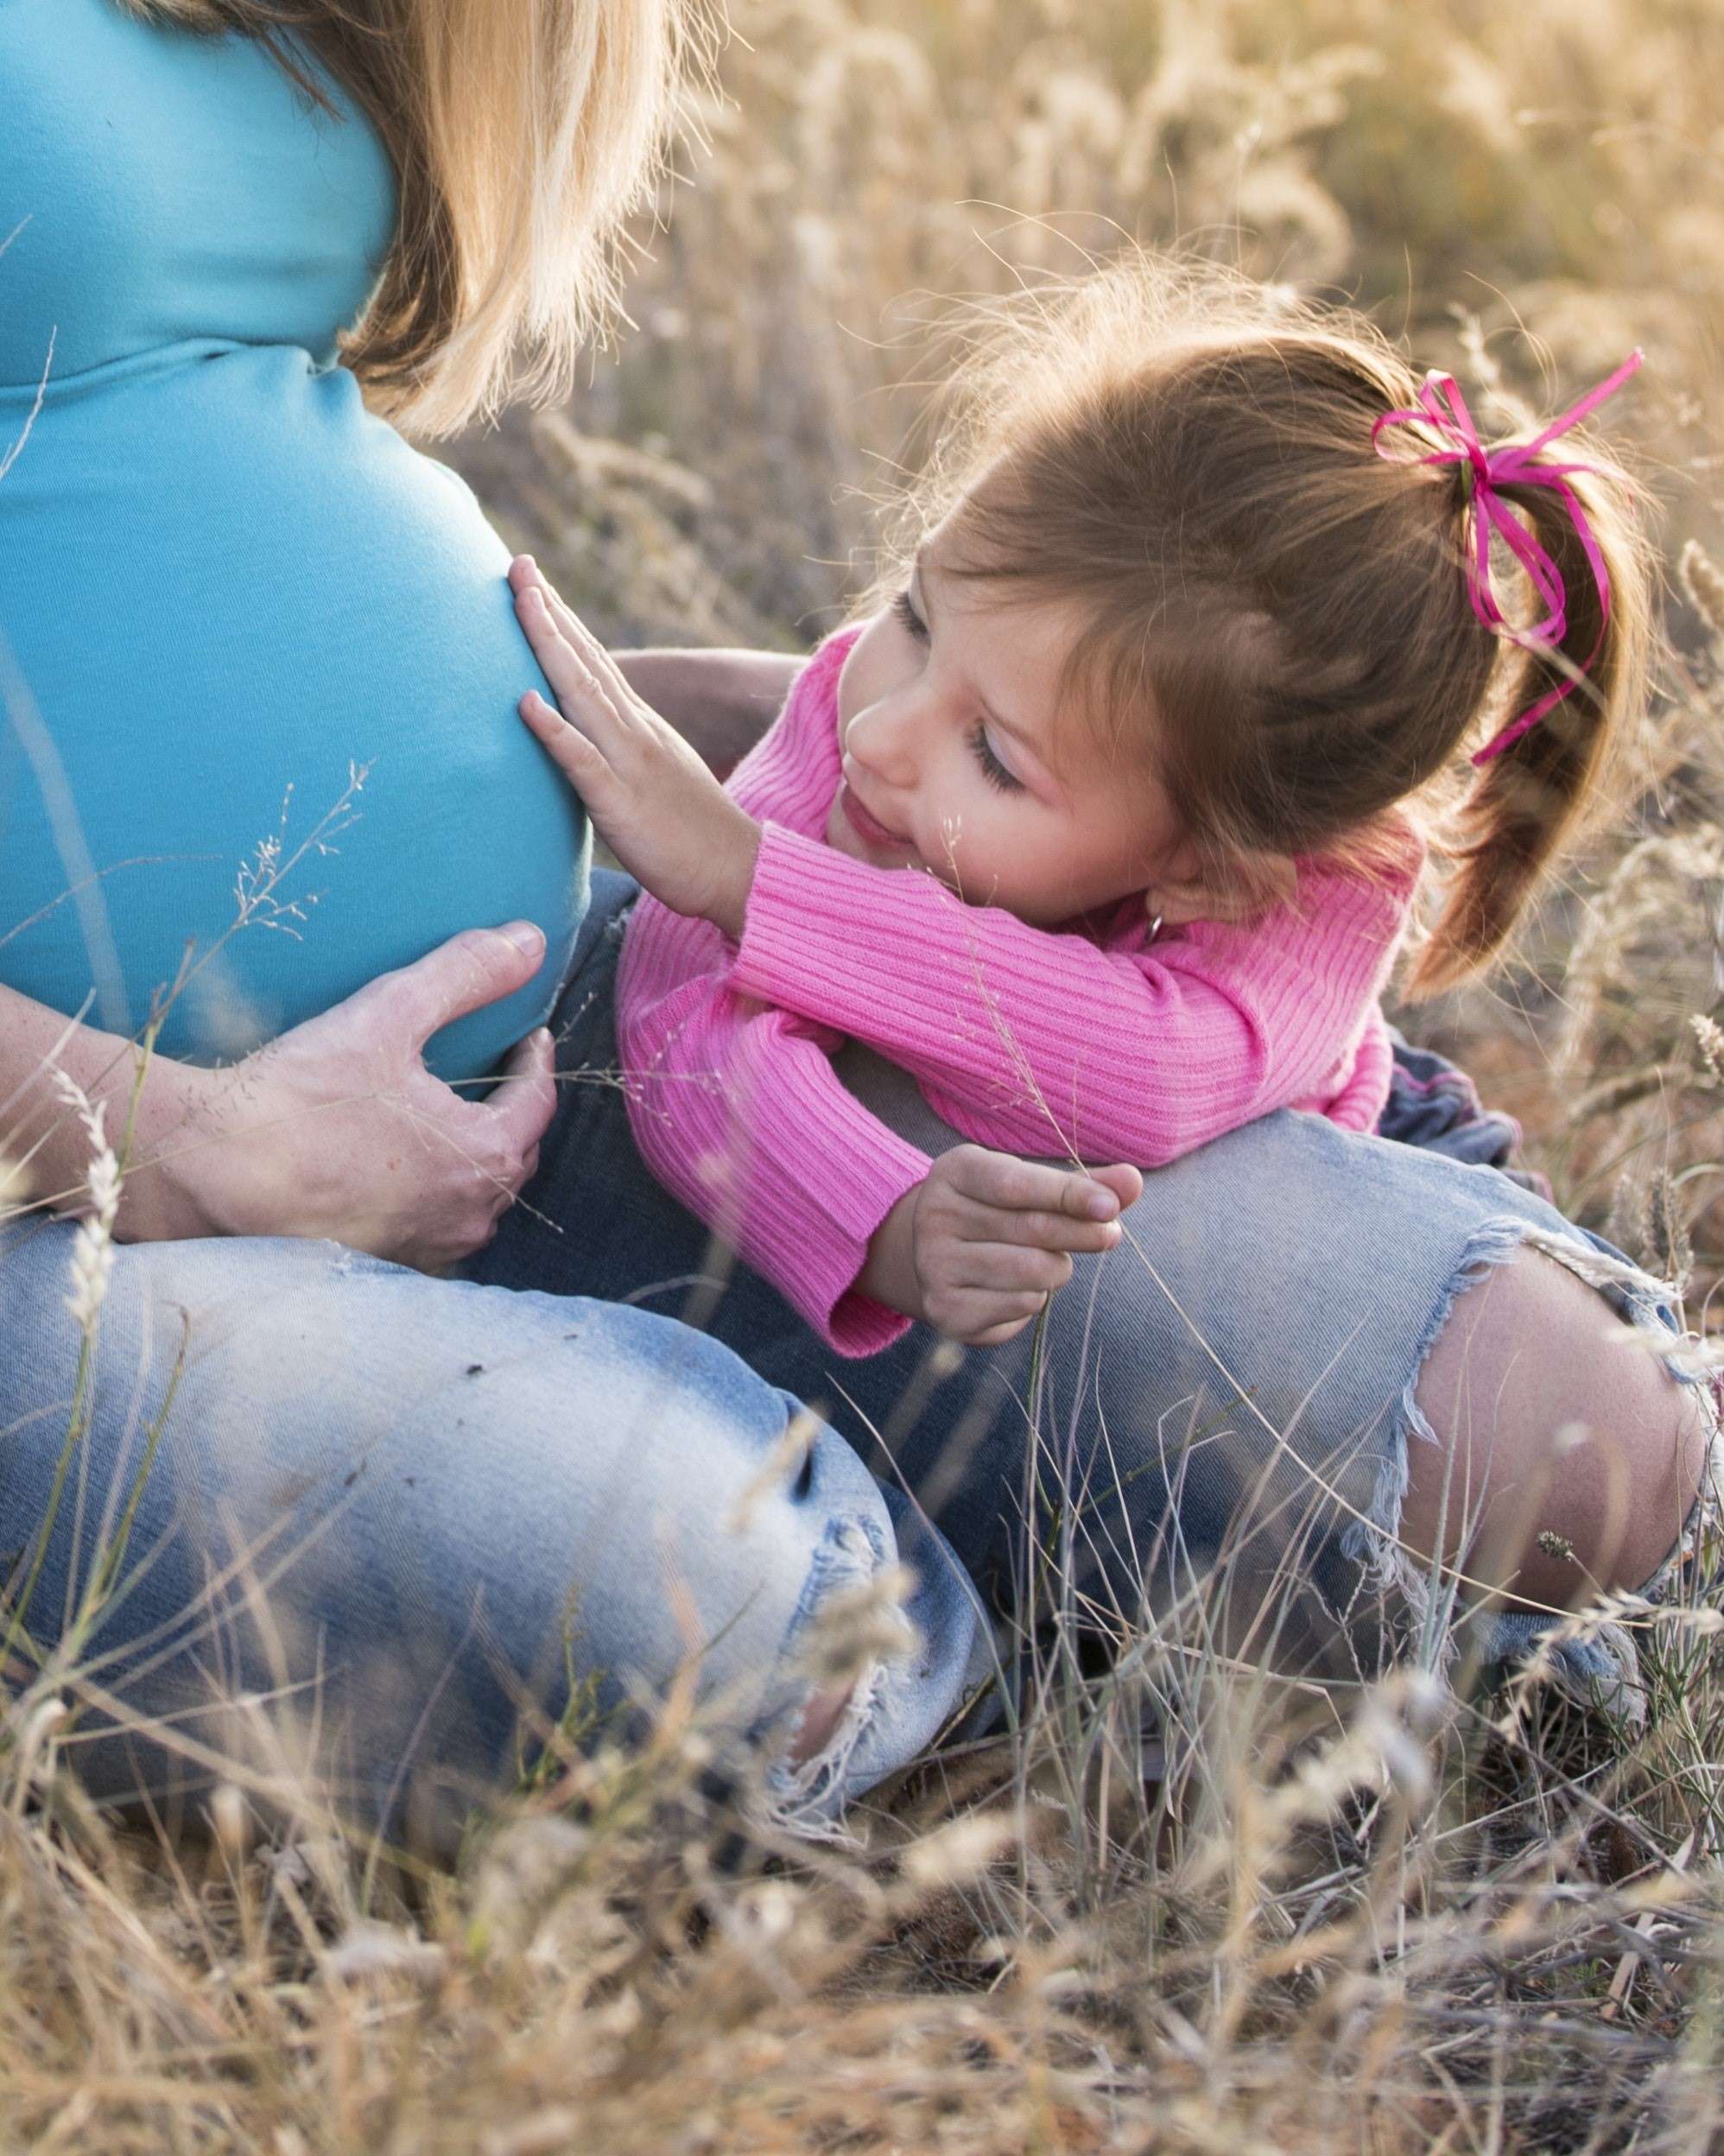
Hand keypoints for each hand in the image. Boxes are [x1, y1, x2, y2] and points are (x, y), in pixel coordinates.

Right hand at [150, 923, 558, 1269]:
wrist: (211, 1172)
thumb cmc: (301, 1098)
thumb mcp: (390, 1015)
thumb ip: (465, 975)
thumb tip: (530, 940)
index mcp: (486, 1156)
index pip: (537, 1103)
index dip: (535, 1063)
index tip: (528, 1037)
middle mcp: (468, 1216)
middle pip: (514, 1155)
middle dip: (512, 1112)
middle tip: (496, 1074)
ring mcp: (427, 1249)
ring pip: (475, 1199)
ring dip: (473, 1160)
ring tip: (452, 1121)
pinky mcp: (382, 1265)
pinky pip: (430, 1227)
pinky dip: (431, 1195)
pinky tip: (401, 1172)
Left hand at [509, 557, 761, 937]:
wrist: (741, 872)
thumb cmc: (693, 835)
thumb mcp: (654, 778)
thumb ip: (621, 751)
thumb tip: (586, 738)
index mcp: (639, 727)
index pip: (595, 662)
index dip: (561, 620)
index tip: (531, 580)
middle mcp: (634, 732)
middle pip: (585, 661)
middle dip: (549, 611)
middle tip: (516, 564)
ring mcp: (629, 763)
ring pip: (583, 694)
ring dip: (550, 646)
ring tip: (521, 601)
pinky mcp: (622, 804)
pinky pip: (583, 762)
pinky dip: (555, 730)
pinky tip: (525, 703)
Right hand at [862, 1147, 1143, 1345]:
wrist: (940, 1259)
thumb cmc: (998, 1213)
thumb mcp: (1032, 1187)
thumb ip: (1081, 1185)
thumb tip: (1132, 1181)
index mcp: (956, 1172)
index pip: (1016, 1184)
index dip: (1068, 1195)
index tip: (1110, 1207)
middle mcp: (935, 1215)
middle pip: (1031, 1228)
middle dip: (1082, 1233)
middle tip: (1110, 1235)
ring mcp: (934, 1265)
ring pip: (1031, 1271)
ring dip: (1058, 1268)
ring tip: (1050, 1261)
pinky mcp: (945, 1309)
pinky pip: (1020, 1304)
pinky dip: (1037, 1297)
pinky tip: (1023, 1287)